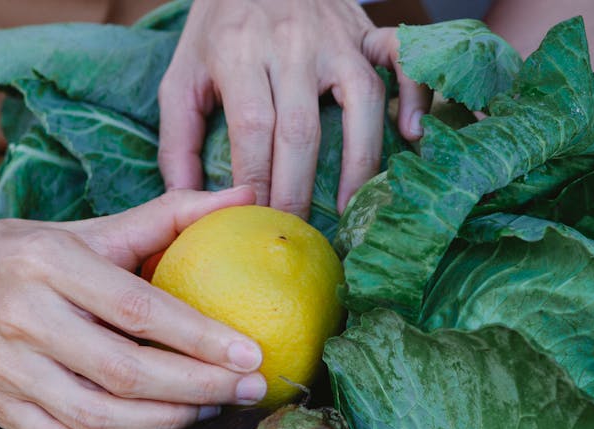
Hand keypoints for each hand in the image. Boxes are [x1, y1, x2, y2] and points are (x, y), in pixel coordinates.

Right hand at [0, 181, 266, 428]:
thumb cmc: (22, 253)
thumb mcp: (86, 228)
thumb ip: (167, 217)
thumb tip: (247, 198)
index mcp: (47, 261)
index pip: (137, 309)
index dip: (200, 337)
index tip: (252, 353)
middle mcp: (22, 317)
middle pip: (125, 372)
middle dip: (199, 387)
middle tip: (250, 389)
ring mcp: (5, 369)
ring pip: (98, 417)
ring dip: (167, 422)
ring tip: (212, 409)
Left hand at [157, 0, 429, 215]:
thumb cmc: (220, 29)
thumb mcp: (183, 73)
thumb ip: (179, 138)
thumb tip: (187, 201)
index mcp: (238, 50)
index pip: (252, 128)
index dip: (257, 181)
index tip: (256, 224)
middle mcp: (291, 43)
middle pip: (301, 129)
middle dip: (298, 190)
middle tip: (297, 235)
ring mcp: (336, 38)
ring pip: (359, 104)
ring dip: (358, 164)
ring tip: (349, 210)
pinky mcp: (367, 33)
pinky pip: (401, 60)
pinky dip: (414, 95)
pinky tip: (411, 135)